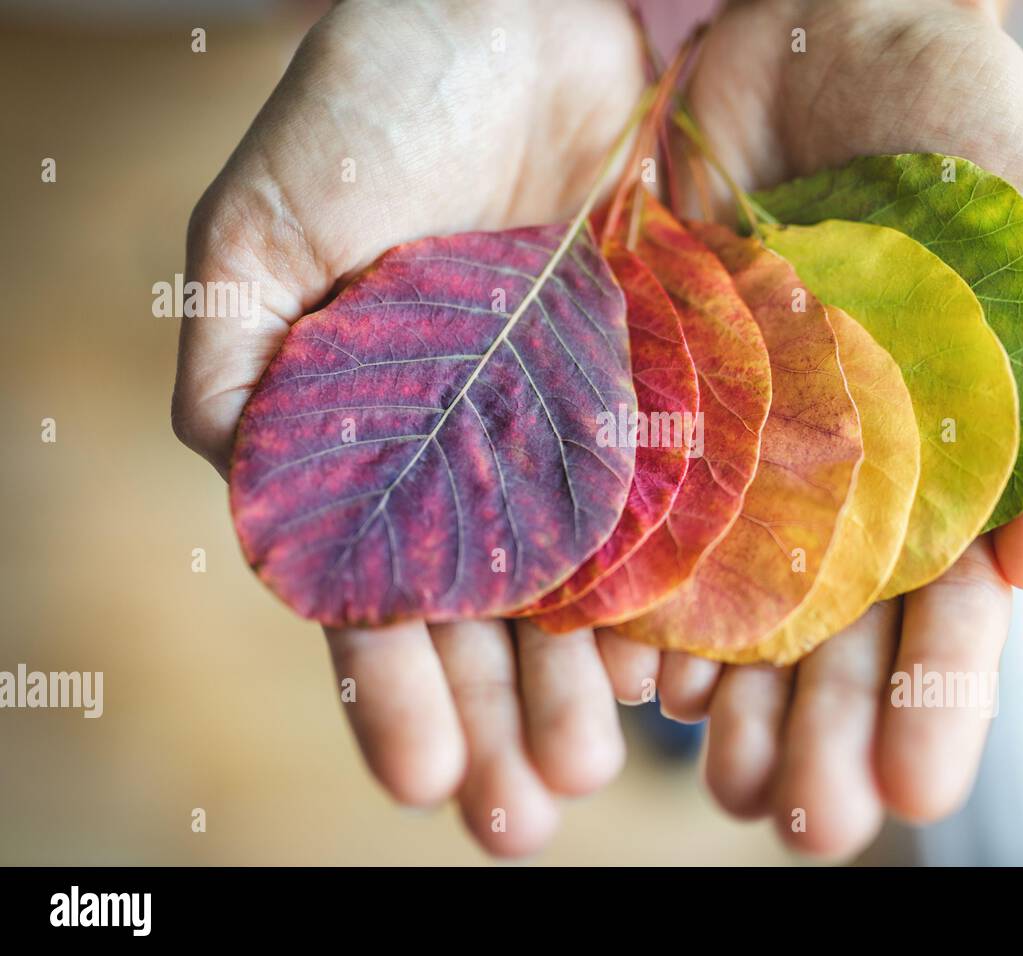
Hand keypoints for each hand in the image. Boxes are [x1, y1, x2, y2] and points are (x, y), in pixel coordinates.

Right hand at [172, 0, 643, 857]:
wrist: (530, 13)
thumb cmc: (381, 100)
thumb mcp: (270, 220)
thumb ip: (240, 354)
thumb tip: (230, 473)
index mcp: (379, 443)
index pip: (378, 593)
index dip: (392, 688)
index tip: (418, 774)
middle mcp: (485, 456)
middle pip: (493, 619)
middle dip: (503, 717)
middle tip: (526, 809)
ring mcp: (587, 429)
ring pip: (592, 584)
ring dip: (594, 679)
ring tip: (605, 761)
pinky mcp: (678, 386)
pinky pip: (688, 501)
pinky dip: (689, 580)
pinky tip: (697, 655)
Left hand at [595, 0, 1022, 858]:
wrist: (836, 36)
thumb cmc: (973, 147)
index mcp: (945, 475)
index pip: (943, 619)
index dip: (931, 709)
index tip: (911, 795)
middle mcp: (836, 484)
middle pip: (823, 637)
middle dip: (810, 732)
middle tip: (788, 816)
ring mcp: (739, 447)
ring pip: (724, 598)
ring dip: (716, 690)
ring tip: (698, 769)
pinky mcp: (655, 396)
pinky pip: (636, 508)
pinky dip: (628, 581)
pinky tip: (619, 652)